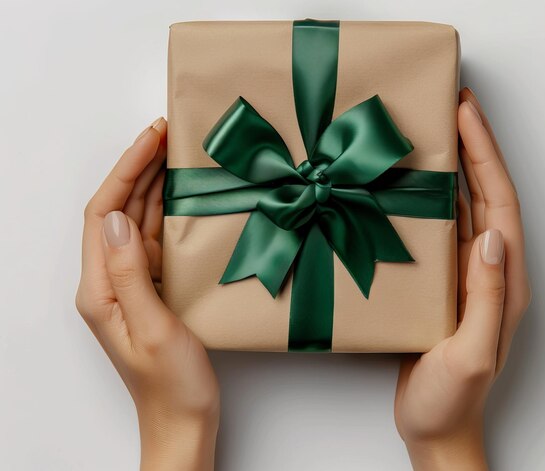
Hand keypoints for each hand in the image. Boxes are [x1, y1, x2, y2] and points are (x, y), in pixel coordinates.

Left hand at [75, 118, 219, 470]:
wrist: (184, 420)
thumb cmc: (171, 384)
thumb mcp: (153, 328)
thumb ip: (129, 273)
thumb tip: (118, 218)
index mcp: (100, 289)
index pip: (103, 214)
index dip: (125, 171)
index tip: (151, 140)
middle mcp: (110, 282)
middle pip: (118, 211)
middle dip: (139, 168)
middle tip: (167, 134)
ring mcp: (131, 284)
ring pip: (138, 222)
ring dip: (154, 186)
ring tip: (176, 153)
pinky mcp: (152, 289)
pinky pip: (157, 241)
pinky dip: (168, 213)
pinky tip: (184, 197)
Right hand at [394, 88, 531, 469]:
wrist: (433, 426)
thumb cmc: (453, 399)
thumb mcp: (472, 354)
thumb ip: (487, 298)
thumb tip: (491, 238)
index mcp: (503, 281)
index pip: (499, 205)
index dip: (485, 156)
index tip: (466, 116)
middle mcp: (487, 270)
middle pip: (484, 195)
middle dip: (472, 147)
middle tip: (451, 106)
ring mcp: (462, 275)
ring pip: (461, 208)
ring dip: (451, 168)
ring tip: (432, 133)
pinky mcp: (439, 283)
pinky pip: (437, 230)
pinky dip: (428, 200)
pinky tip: (410, 186)